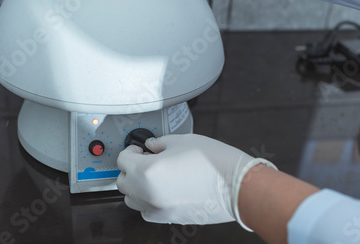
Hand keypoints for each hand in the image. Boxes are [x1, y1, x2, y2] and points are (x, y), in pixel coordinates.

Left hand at [116, 134, 275, 226]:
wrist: (236, 185)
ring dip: (136, 186)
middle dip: (130, 168)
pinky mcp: (169, 218)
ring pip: (132, 199)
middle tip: (144, 158)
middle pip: (123, 181)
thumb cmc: (214, 161)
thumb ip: (160, 143)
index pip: (122, 160)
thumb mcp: (182, 141)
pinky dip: (147, 200)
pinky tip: (161, 188)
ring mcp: (158, 209)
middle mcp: (148, 193)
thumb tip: (151, 145)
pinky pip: (147, 210)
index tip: (138, 148)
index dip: (130, 150)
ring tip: (152, 174)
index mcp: (147, 171)